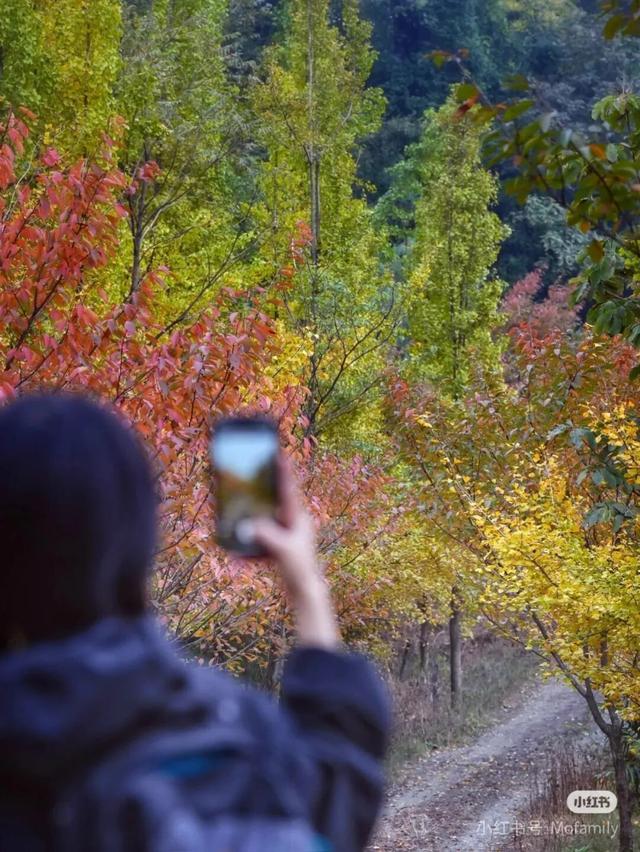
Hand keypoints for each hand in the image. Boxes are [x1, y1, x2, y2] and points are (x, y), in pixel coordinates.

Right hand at [248, 455, 339, 648]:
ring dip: (248, 528)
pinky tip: (235, 560)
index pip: (289, 490)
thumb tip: (248, 526)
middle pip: (272, 505)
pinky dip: (248, 553)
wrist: (305, 594)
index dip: (283, 471)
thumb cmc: (300, 569)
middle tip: (246, 482)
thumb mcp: (283, 550)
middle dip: (258, 497)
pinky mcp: (278, 551)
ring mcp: (285, 537)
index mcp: (297, 518)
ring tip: (233, 524)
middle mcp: (292, 524)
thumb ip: (266, 536)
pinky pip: (259, 547)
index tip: (278, 453)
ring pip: (262, 526)